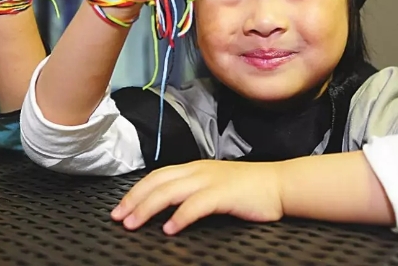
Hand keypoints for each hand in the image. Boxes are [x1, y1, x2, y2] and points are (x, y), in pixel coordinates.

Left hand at [111, 160, 283, 234]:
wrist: (279, 184)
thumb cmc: (247, 188)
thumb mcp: (214, 184)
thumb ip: (192, 191)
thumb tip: (167, 207)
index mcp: (193, 168)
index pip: (156, 176)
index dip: (136, 191)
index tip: (120, 208)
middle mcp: (197, 171)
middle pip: (157, 182)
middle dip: (134, 199)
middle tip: (118, 217)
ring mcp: (210, 181)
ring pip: (170, 191)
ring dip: (148, 208)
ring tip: (134, 223)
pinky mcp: (223, 194)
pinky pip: (196, 204)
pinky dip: (180, 216)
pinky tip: (169, 229)